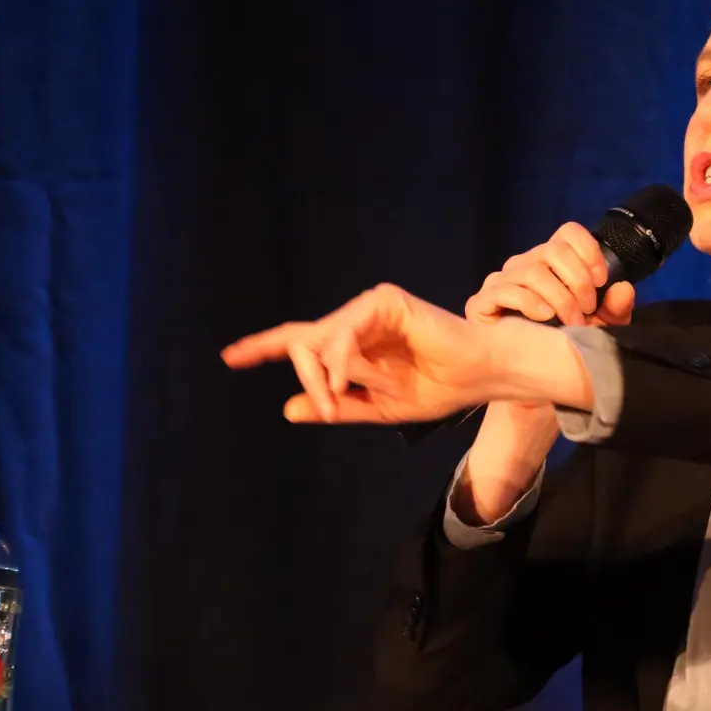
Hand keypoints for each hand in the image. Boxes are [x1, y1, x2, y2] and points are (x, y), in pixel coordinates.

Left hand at [220, 284, 498, 423]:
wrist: (480, 376)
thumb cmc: (438, 388)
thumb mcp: (379, 408)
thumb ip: (337, 405)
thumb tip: (289, 407)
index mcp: (354, 344)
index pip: (301, 341)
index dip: (264, 347)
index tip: (231, 357)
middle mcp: (356, 320)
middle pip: (305, 342)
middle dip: (308, 376)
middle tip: (330, 409)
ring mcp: (369, 307)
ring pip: (322, 340)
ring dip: (328, 375)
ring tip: (342, 400)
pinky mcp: (384, 301)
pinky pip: (345, 334)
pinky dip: (343, 360)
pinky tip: (355, 378)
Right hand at [464, 222, 635, 328]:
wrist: (526, 377)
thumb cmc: (561, 345)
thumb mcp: (598, 329)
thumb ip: (614, 310)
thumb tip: (623, 288)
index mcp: (553, 262)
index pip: (568, 232)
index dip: (588, 250)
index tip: (601, 280)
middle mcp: (526, 264)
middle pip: (553, 250)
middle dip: (578, 281)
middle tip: (587, 310)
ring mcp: (502, 280)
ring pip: (533, 271)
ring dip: (560, 299)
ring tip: (571, 323)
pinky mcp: (482, 302)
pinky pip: (505, 290)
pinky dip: (530, 304)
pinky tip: (543, 318)